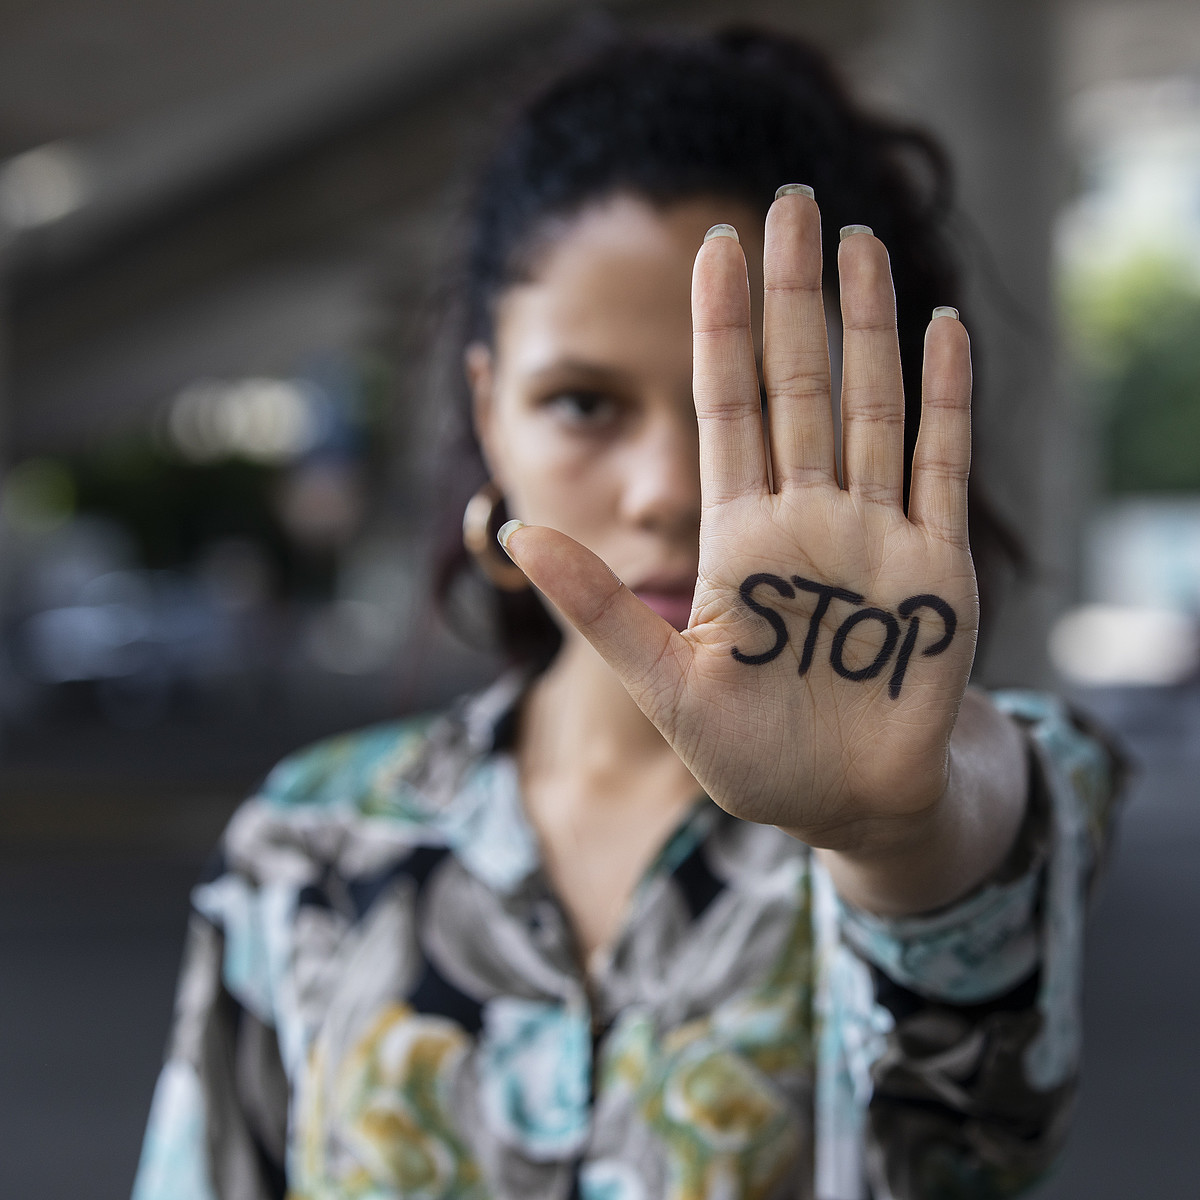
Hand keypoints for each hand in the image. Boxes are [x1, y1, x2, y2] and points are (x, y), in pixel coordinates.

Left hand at [499, 191, 978, 849]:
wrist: (843, 803)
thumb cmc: (750, 755)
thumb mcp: (665, 683)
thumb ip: (598, 609)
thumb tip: (516, 532)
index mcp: (737, 536)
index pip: (728, 406)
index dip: (722, 328)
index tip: (713, 246)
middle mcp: (805, 516)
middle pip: (799, 383)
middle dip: (794, 296)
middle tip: (792, 202)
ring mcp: (873, 532)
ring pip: (871, 404)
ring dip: (867, 324)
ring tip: (859, 240)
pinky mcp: (936, 566)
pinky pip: (942, 464)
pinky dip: (948, 399)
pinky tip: (944, 329)